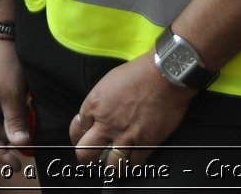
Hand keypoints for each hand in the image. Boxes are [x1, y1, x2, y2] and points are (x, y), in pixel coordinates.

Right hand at [0, 40, 32, 167]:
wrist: (6, 41)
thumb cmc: (5, 65)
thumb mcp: (12, 94)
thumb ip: (15, 121)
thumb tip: (20, 145)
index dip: (3, 155)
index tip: (18, 165)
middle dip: (10, 144)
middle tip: (28, 151)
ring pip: (2, 128)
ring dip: (14, 133)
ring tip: (28, 137)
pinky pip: (6, 118)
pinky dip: (16, 123)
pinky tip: (25, 123)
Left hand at [69, 56, 193, 166]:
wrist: (165, 75)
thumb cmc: (138, 73)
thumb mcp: (108, 82)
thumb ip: (99, 103)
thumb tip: (97, 116)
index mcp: (94, 106)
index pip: (76, 131)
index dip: (78, 138)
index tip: (83, 140)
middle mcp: (106, 124)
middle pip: (85, 154)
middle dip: (87, 159)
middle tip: (93, 160)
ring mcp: (125, 135)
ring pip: (111, 166)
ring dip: (112, 167)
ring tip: (115, 165)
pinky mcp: (145, 143)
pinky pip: (135, 164)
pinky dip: (133, 164)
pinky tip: (133, 160)